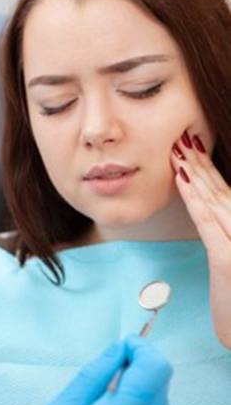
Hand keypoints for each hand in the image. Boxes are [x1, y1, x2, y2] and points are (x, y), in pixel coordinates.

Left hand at [170, 129, 230, 346]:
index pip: (225, 195)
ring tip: (178, 149)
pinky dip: (193, 197)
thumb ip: (222, 238)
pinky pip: (207, 221)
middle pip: (220, 191)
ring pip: (214, 199)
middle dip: (199, 164)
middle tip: (181, 137)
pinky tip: (180, 178)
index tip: (190, 149)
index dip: (208, 171)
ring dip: (194, 172)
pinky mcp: (226, 258)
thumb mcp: (228, 267)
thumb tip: (210, 220)